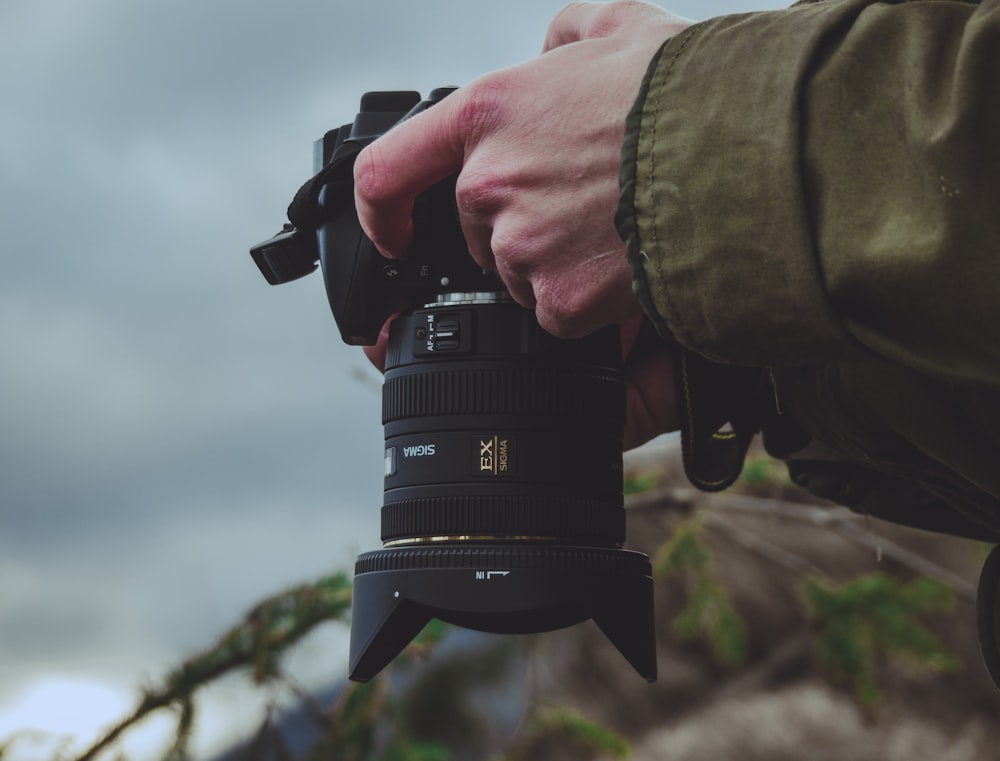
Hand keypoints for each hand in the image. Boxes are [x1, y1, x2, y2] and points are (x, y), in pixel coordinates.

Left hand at [358, 0, 688, 446]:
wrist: (749, 156)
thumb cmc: (690, 91)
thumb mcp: (620, 27)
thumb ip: (565, 37)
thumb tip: (551, 53)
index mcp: (489, 114)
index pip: (387, 172)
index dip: (383, 213)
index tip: (394, 235)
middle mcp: (491, 183)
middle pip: (480, 232)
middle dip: (520, 229)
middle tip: (586, 212)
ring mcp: (522, 246)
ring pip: (521, 275)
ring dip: (558, 265)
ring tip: (618, 233)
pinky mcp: (560, 299)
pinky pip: (560, 314)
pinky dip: (589, 304)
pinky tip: (628, 269)